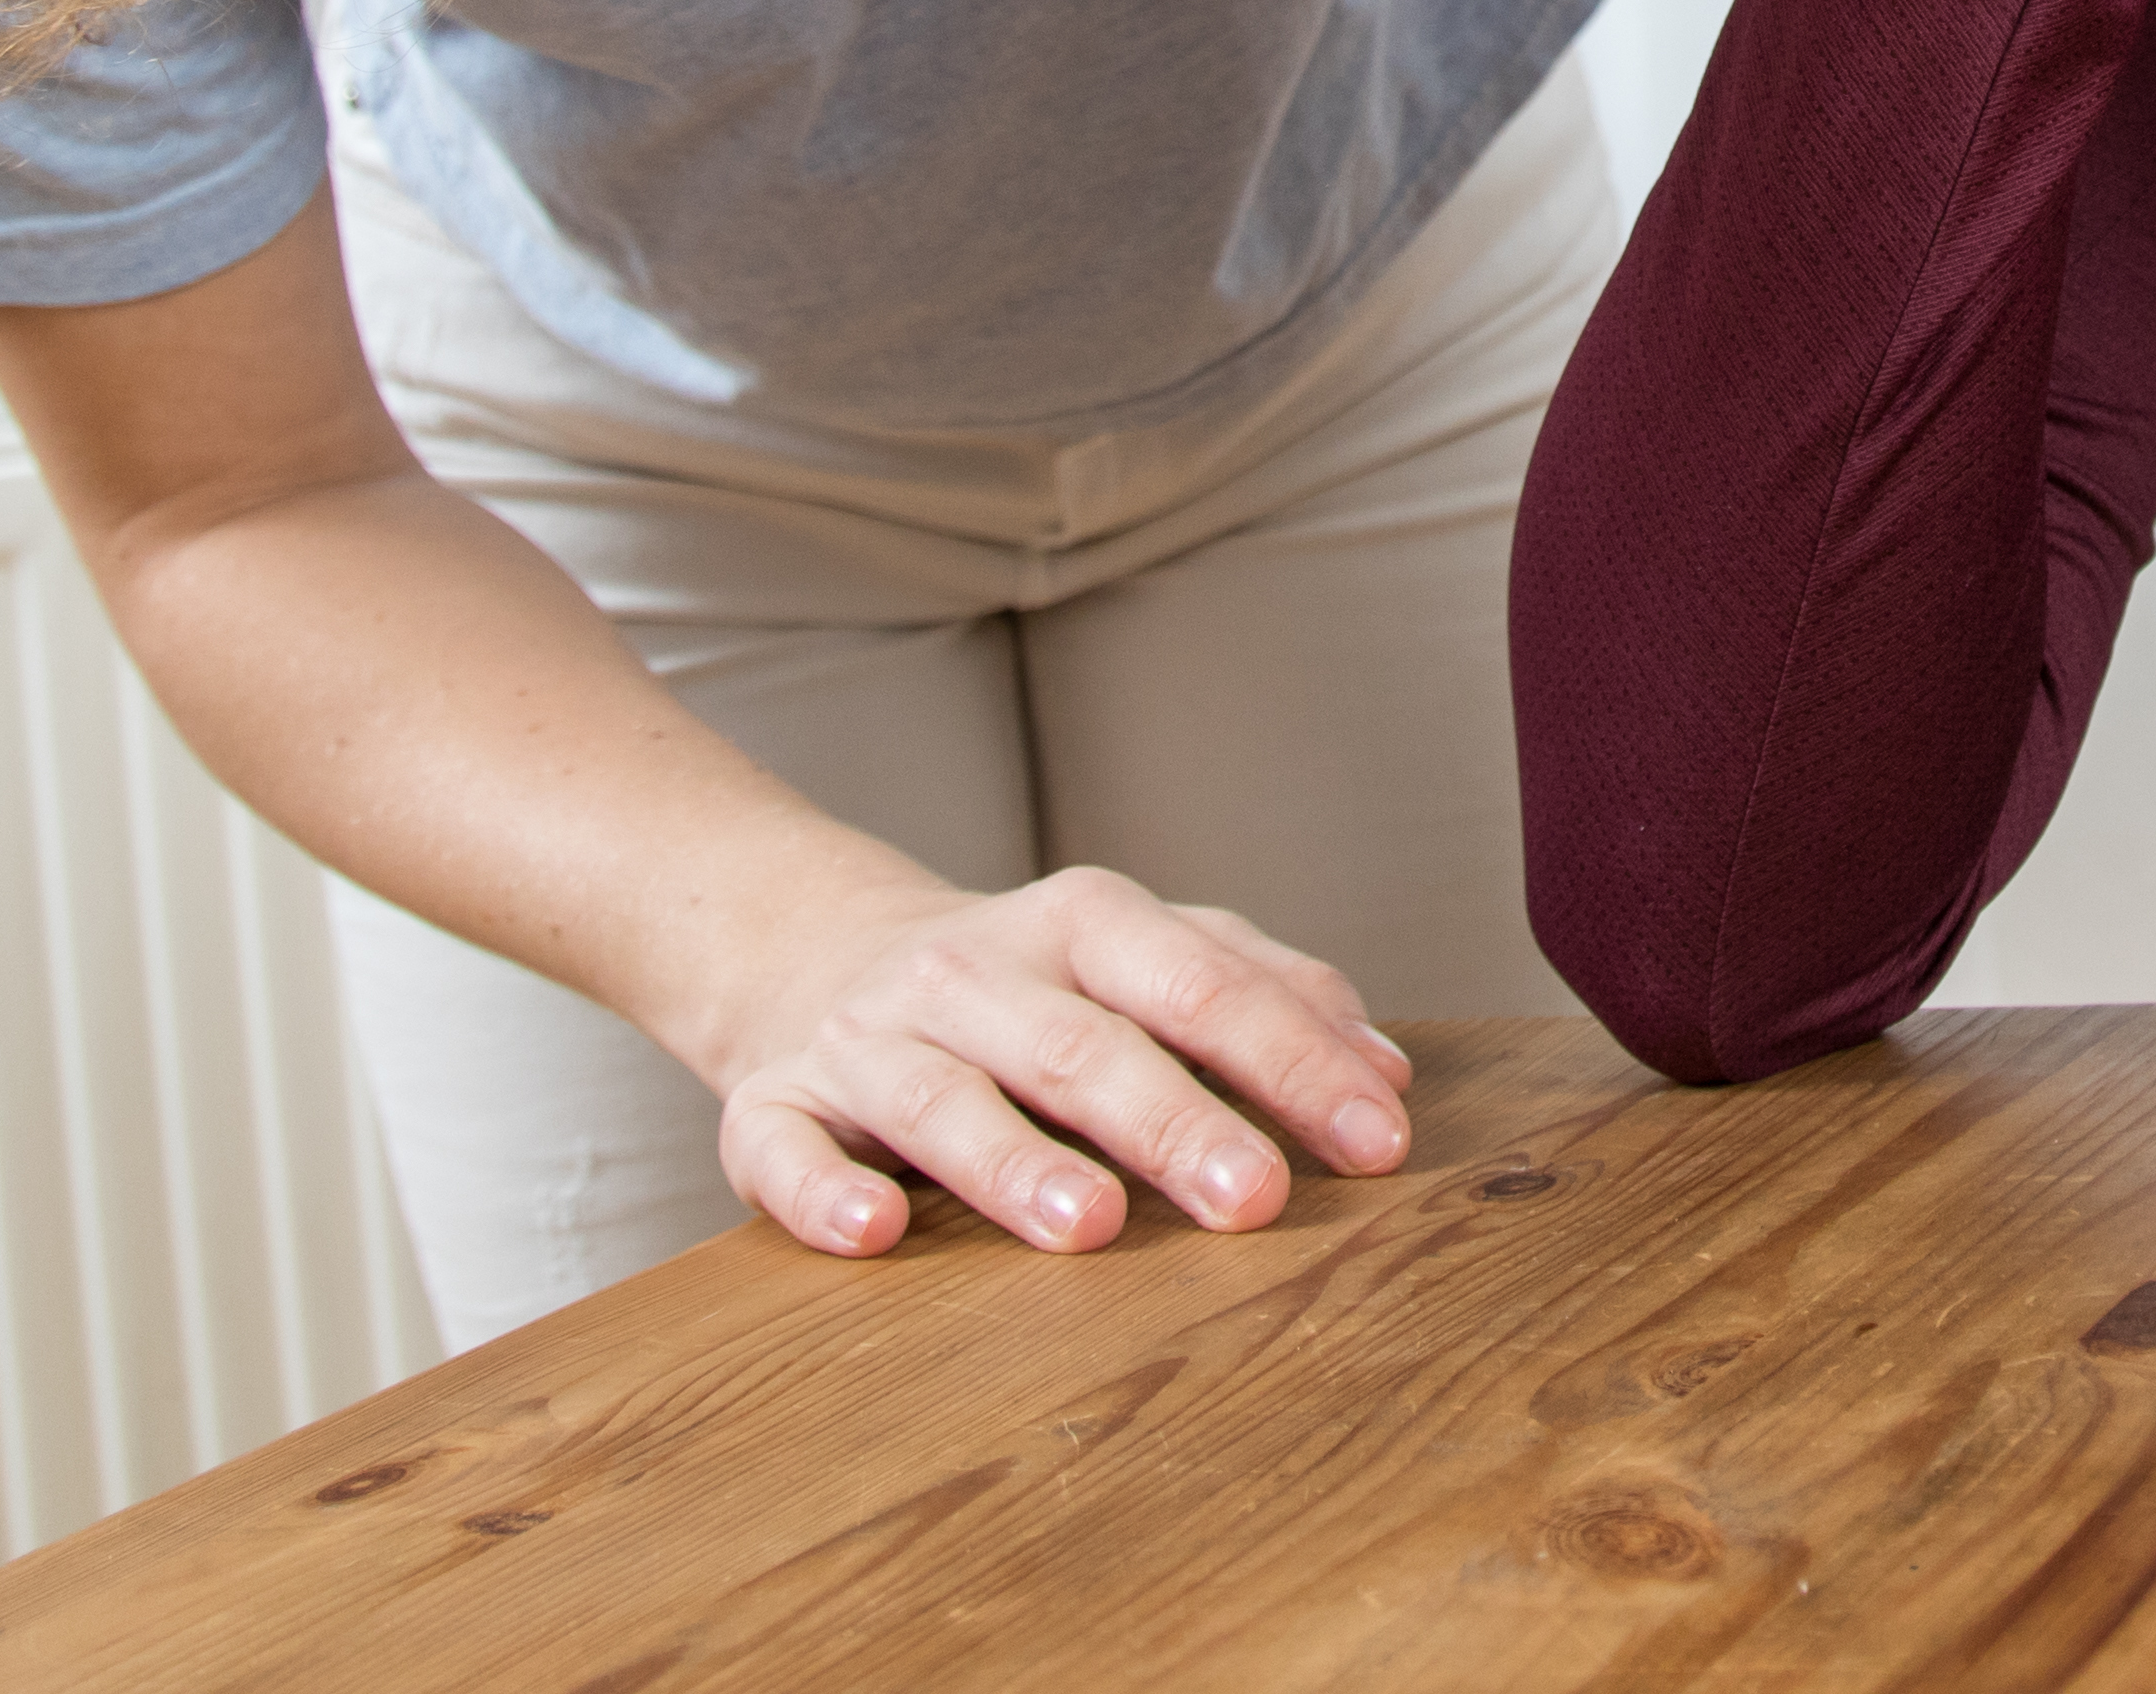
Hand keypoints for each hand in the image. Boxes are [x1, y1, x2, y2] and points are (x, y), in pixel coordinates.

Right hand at [703, 858, 1421, 1260]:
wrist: (808, 950)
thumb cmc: (1025, 980)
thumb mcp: (1145, 953)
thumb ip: (1265, 990)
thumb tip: (1385, 1074)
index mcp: (1080, 922)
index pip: (1198, 982)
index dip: (1289, 1060)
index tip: (1374, 1141)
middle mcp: (970, 970)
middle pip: (1080, 1046)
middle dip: (1172, 1122)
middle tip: (1255, 1200)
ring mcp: (865, 1039)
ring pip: (940, 1098)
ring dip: (1014, 1164)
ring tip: (1089, 1227)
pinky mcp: (769, 1104)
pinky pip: (783, 1148)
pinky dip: (822, 1192)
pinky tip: (872, 1232)